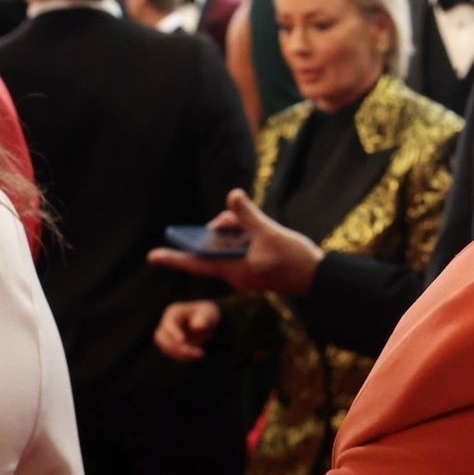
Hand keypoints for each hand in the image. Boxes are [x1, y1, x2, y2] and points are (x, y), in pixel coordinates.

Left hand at [148, 189, 324, 295]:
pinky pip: (240, 253)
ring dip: (235, 232)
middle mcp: (236, 274)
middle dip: (218, 230)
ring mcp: (246, 273)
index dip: (174, 257)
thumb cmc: (296, 260)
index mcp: (234, 269)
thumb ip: (249, 215)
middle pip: (214, 250)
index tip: (152, 256)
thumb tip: (232, 195)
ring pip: (228, 249)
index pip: (197, 262)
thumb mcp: (271, 232)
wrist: (319, 279)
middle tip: (233, 217)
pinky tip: (257, 232)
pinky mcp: (256, 271)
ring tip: (251, 223)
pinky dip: (244, 240)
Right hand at [155, 300, 221, 361]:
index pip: (168, 324)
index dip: (173, 333)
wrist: (208, 322)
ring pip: (165, 347)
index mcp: (174, 312)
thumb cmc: (208, 314)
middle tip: (195, 351)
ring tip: (199, 354)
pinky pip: (172, 353)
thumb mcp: (209, 314)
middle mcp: (167, 324)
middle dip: (175, 346)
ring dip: (180, 353)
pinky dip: (183, 357)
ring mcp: (167, 335)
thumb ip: (203, 319)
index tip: (183, 341)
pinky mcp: (171, 345)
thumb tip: (196, 326)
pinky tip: (197, 356)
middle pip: (161, 337)